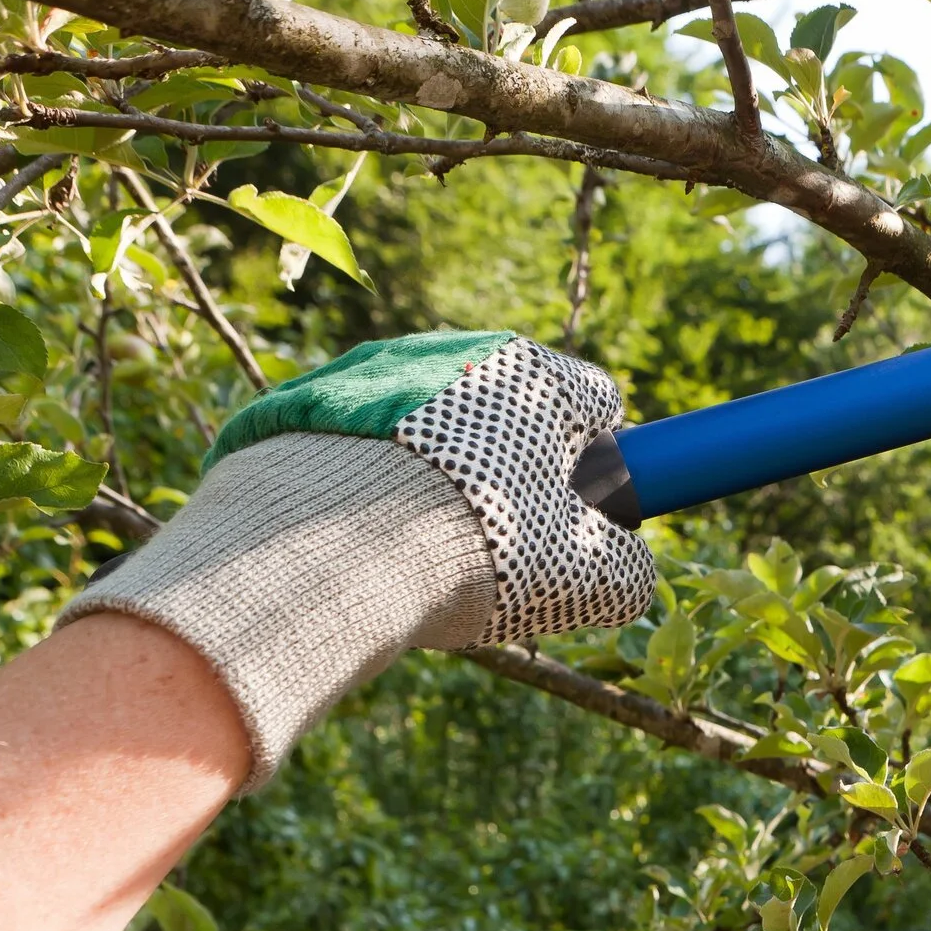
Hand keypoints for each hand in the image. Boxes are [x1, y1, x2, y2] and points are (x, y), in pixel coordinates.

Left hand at [64, 331, 656, 786]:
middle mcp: (455, 351)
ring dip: (436, 474)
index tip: (582, 514)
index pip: (596, 401)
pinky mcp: (304, 403)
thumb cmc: (479, 551)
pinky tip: (359, 538)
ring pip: (430, 425)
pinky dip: (365, 483)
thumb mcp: (587, 579)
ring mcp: (374, 369)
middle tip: (498, 545)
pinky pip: (357, 443)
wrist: (328, 545)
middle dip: (512, 470)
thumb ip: (627, 570)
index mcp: (536, 375)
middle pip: (507, 411)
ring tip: (416, 549)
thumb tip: (626, 573)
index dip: (601, 461)